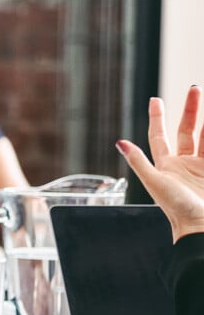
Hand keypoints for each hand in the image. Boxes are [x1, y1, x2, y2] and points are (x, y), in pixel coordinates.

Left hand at [117, 85, 203, 241]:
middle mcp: (184, 164)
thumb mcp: (155, 183)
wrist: (201, 226)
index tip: (155, 99)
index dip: (156, 117)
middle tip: (194, 89)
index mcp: (165, 165)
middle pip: (187, 130)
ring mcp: (201, 168)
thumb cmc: (176, 208)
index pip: (159, 135)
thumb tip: (119, 142)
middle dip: (192, 110)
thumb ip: (138, 162)